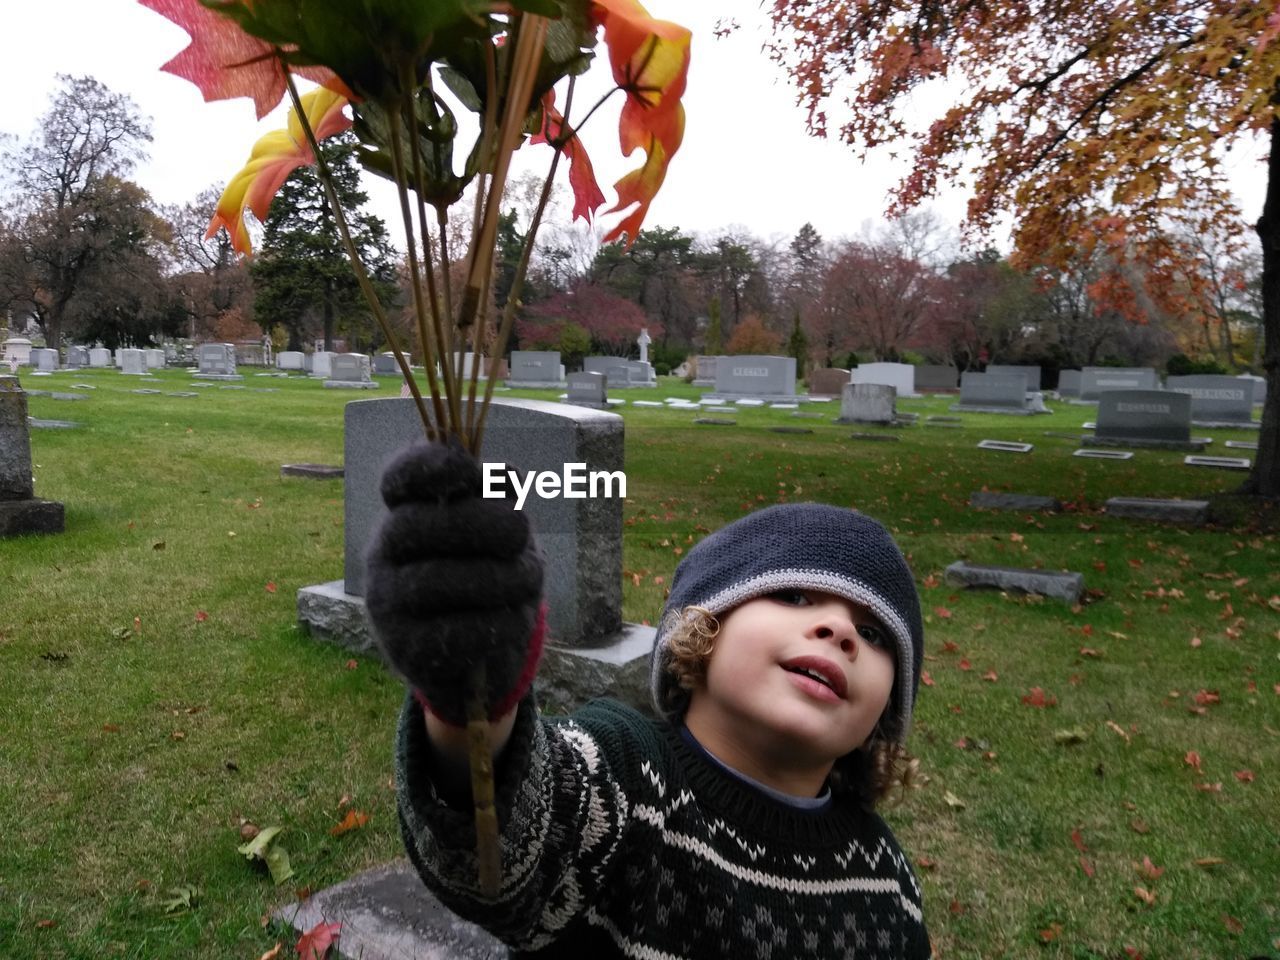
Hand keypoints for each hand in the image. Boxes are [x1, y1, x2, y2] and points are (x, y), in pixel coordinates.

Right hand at [364, 441, 544, 725]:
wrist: (476, 654)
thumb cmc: (489, 571)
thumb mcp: (499, 528)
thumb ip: (499, 499)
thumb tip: (506, 479)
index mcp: (404, 510)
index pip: (398, 478)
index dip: (425, 466)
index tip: (466, 468)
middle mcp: (383, 553)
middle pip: (415, 525)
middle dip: (481, 523)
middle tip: (522, 530)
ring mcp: (387, 603)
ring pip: (437, 580)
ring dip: (501, 575)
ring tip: (530, 576)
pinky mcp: (407, 649)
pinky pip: (456, 630)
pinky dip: (500, 621)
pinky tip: (515, 617)